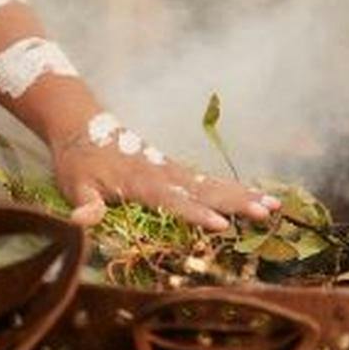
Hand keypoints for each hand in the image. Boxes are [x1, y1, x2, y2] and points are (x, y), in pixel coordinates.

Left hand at [51, 121, 279, 230]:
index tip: (221, 224)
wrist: (82, 125)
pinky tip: (256, 197)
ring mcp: (172, 170)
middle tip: (267, 212)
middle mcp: (163, 174)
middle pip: (206, 189)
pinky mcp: (175, 169)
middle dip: (237, 202)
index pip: (173, 201)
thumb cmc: (77, 160)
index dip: (197, 214)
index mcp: (140, 182)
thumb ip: (83, 203)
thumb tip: (81, 221)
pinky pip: (209, 181)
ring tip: (275, 206)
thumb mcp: (73, 183)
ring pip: (214, 184)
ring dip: (245, 195)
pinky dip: (234, 188)